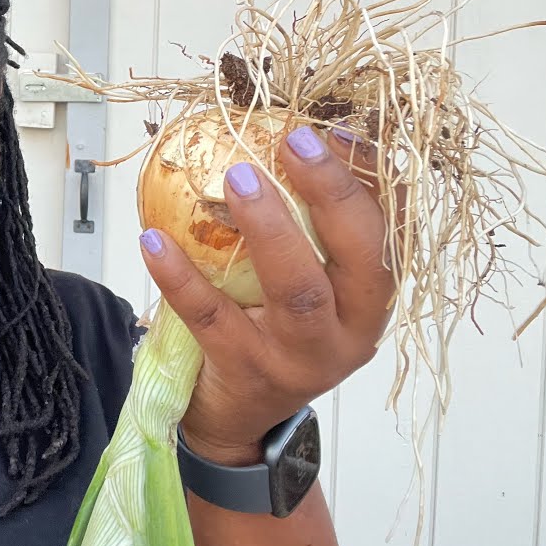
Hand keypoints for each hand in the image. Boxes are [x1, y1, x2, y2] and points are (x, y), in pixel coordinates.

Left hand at [140, 125, 395, 464]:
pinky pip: (209, 318)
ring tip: (238, 175)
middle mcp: (348, 332)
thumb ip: (320, 227)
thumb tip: (309, 135)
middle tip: (294, 141)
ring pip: (295, 292)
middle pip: (359, 259)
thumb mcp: (317, 288)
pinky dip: (180, 276)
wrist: (240, 417)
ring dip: (269, 229)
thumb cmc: (278, 330)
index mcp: (373, 301)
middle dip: (332, 194)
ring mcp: (297, 358)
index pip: (390, 233)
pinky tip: (154, 239)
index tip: (334, 128)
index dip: (367, 178)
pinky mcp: (244, 372)